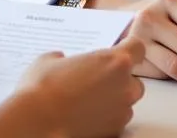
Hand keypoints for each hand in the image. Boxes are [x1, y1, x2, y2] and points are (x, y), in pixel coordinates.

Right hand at [15, 36, 145, 137]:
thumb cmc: (44, 88)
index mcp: (115, 61)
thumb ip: (63, 57)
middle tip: (96, 78)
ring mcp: (120, 113)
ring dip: (114, 99)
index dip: (129, 47)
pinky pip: (115, 121)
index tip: (120, 48)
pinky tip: (85, 115)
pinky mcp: (113, 133)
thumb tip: (60, 61)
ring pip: (126, 103)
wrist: (38, 122)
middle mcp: (124, 87)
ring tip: (88, 99)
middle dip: (120, 79)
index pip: (138, 48)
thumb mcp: (49, 59)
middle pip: (135, 80)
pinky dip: (105, 118)